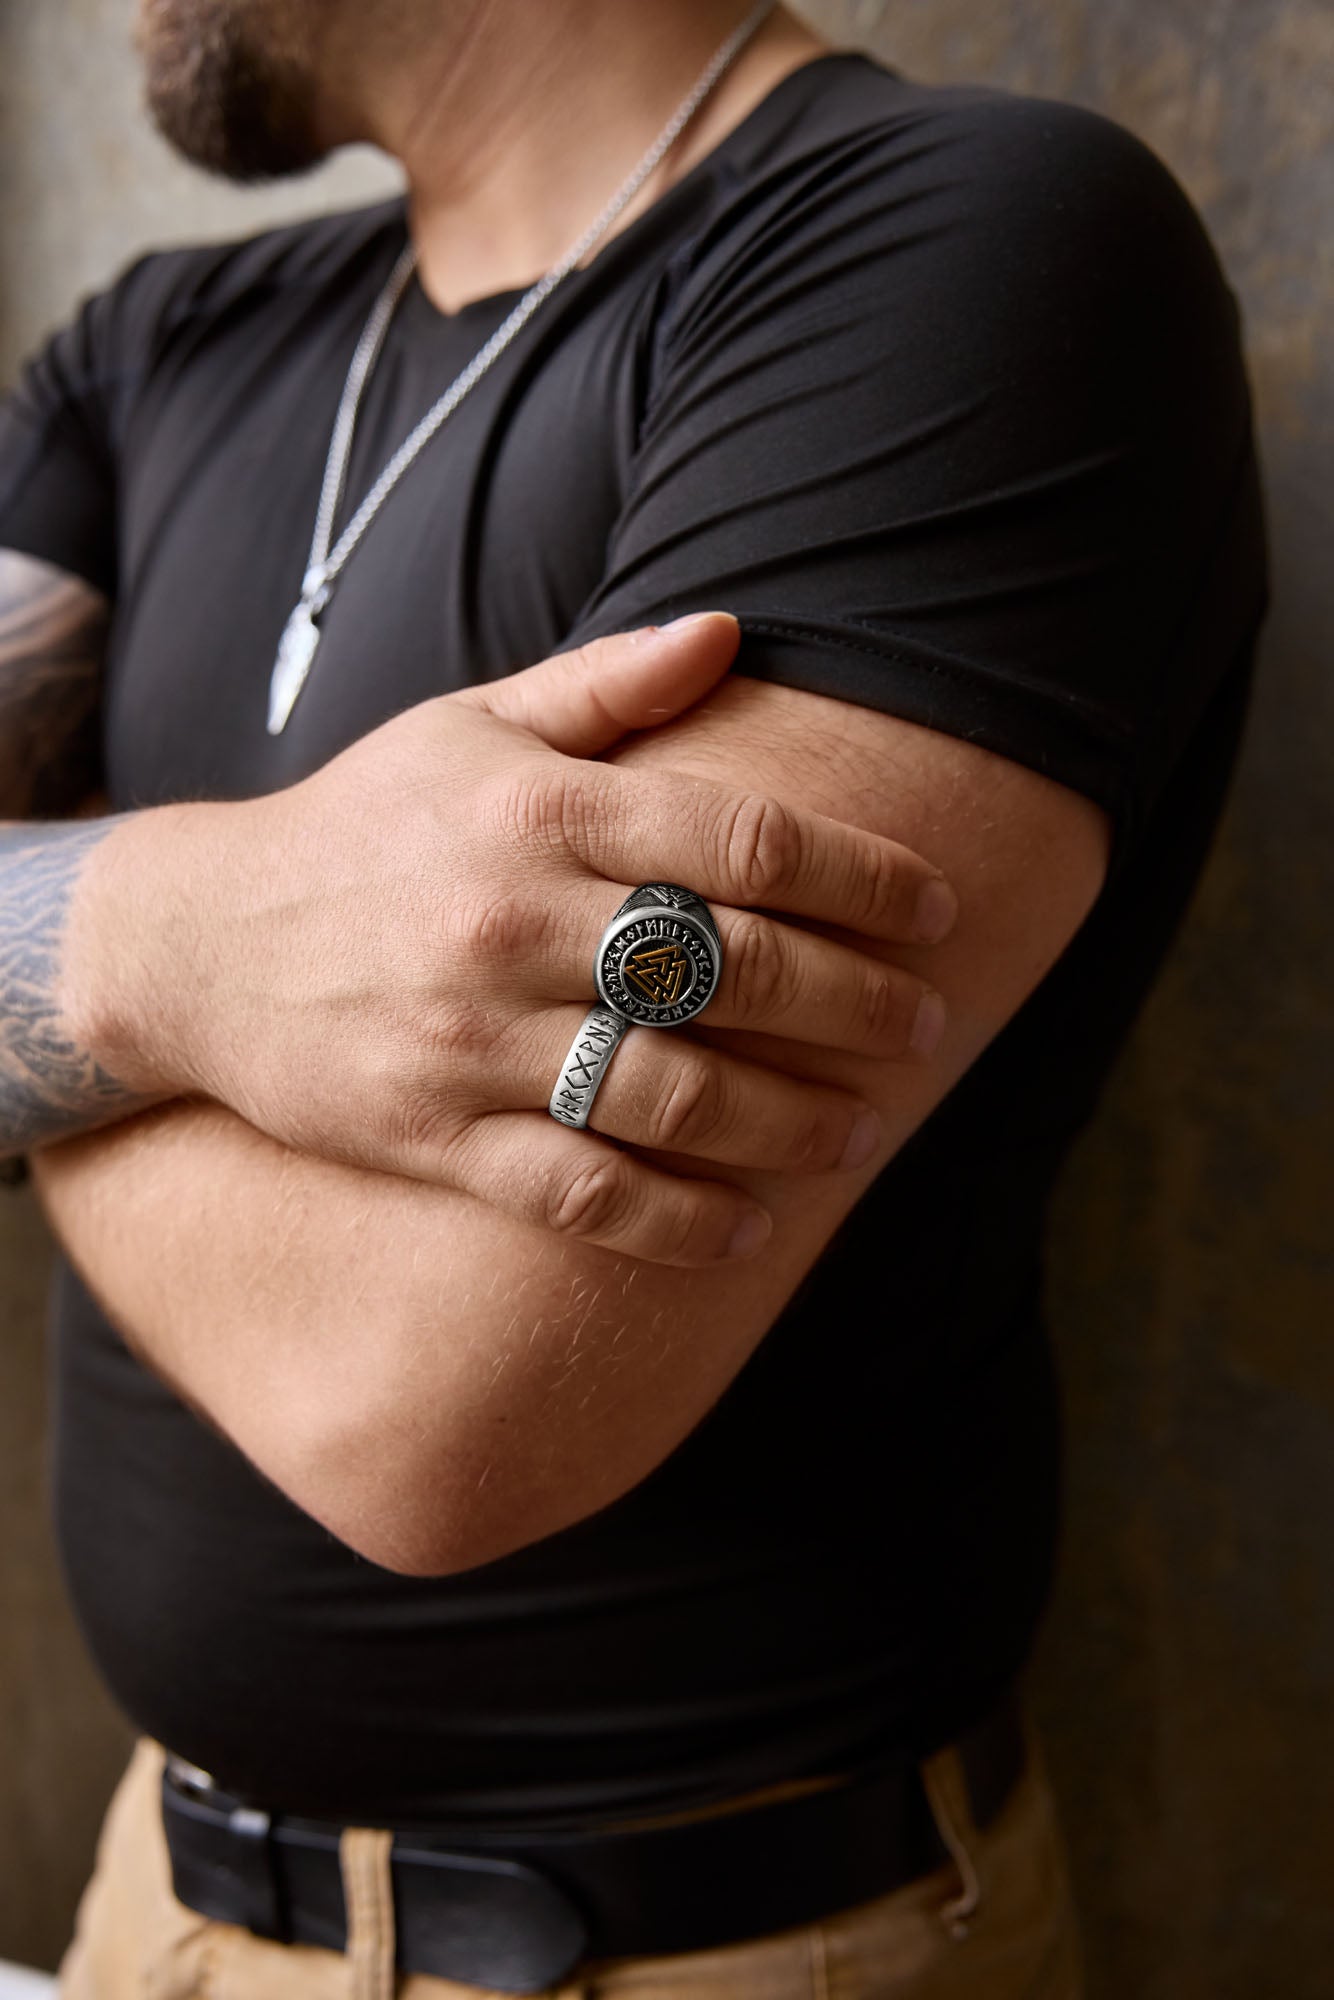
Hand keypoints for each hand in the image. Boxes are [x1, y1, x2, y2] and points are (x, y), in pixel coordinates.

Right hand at [75, 615, 955, 1263]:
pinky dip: (677, 1221)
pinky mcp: (431, 1134)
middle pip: (729, 965)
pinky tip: (751, 1227)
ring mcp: (469, 1038)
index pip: (740, 838)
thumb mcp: (468, 727)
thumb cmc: (361, 824)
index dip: (861, 876)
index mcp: (536, 811)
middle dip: (856, 1001)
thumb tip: (735, 630)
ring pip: (671, 1092)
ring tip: (865, 1129)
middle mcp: (510, 921)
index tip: (936, 907)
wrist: (195, 942)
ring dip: (792, 1120)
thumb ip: (607, 684)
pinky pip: (579, 1189)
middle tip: (927, 1025)